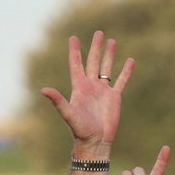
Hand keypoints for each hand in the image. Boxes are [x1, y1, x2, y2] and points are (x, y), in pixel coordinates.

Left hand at [39, 32, 132, 154]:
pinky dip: (126, 71)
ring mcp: (103, 91)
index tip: (73, 37)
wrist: (96, 141)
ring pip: (106, 68)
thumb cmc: (80, 129)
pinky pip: (121, 81)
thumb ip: (58, 100)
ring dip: (109, 55)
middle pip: (93, 61)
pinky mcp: (115, 97)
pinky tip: (130, 61)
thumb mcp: (68, 113)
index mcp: (79, 87)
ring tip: (112, 41)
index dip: (74, 51)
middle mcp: (91, 86)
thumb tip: (44, 90)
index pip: (76, 64)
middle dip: (95, 47)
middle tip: (98, 33)